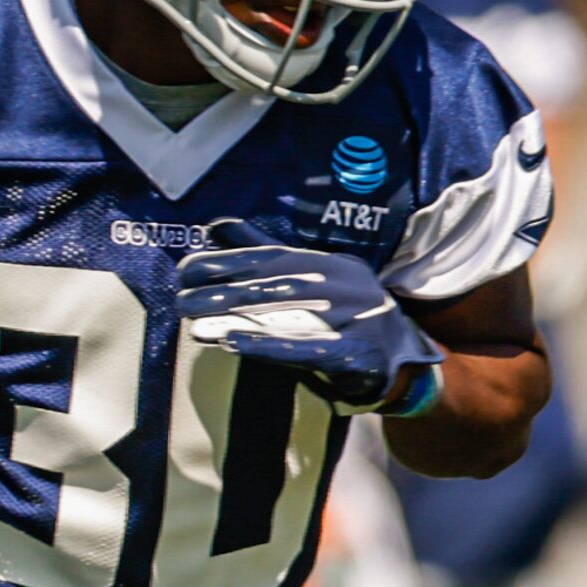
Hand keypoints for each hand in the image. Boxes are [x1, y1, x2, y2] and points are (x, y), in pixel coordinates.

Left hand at [176, 229, 442, 414]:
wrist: (405, 359)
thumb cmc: (348, 318)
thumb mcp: (314, 279)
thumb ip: (267, 254)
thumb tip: (217, 227)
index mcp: (330, 263)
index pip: (270, 258)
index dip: (226, 263)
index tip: (187, 270)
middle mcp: (344, 284)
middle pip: (272, 286)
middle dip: (222, 293)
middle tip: (181, 300)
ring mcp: (354, 318)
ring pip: (285, 315)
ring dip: (236, 320)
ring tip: (196, 325)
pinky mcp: (357, 354)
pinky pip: (307, 349)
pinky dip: (269, 346)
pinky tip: (235, 344)